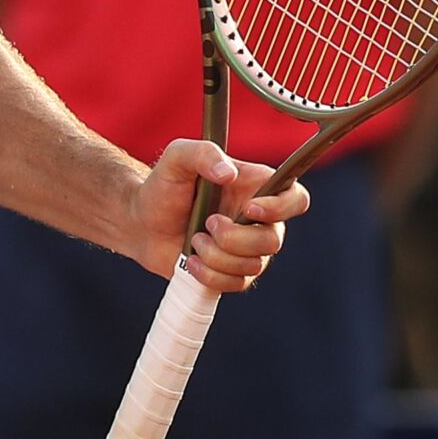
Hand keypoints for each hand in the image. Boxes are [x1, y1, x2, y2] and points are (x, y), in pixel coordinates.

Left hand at [124, 139, 309, 291]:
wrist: (142, 221)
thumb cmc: (164, 185)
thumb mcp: (178, 157)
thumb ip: (203, 153)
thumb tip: (228, 174)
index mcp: (256, 188)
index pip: (295, 199)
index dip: (281, 208)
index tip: (248, 209)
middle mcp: (260, 221)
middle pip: (274, 240)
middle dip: (234, 237)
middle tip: (207, 223)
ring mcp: (248, 249)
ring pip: (254, 265)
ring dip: (217, 255)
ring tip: (194, 239)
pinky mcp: (233, 274)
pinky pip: (236, 285)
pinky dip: (210, 274)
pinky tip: (192, 260)